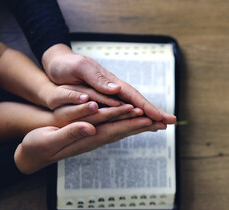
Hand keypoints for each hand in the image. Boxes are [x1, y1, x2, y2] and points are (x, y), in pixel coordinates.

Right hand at [14, 118, 165, 173]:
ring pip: (120, 130)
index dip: (130, 122)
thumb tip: (90, 128)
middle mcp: (94, 139)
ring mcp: (93, 137)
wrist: (33, 153)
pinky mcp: (90, 134)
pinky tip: (132, 121)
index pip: (114, 129)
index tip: (147, 117)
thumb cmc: (38, 145)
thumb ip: (70, 133)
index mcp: (86, 138)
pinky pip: (112, 128)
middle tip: (161, 121)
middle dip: (143, 125)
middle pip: (123, 131)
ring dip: (137, 125)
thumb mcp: (49, 139)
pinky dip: (124, 123)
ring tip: (154, 120)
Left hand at [42, 44, 175, 123]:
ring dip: (148, 116)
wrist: (57, 63)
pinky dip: (134, 116)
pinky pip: (123, 110)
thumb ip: (97, 79)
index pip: (134, 97)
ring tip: (161, 125)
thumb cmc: (66, 65)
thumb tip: (117, 89)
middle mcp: (114, 90)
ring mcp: (111, 95)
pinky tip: (140, 122)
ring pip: (133, 108)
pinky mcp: (104, 100)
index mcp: (111, 83)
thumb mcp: (79, 68)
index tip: (162, 118)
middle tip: (171, 123)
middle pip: (138, 103)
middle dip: (155, 113)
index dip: (149, 108)